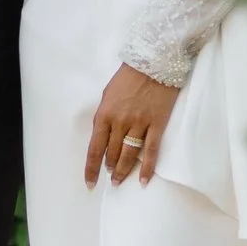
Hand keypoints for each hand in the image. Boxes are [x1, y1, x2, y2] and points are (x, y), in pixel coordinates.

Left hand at [86, 61, 180, 188]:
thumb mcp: (107, 94)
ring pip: (129, 155)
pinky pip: (151, 151)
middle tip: (110, 177)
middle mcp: (120, 122)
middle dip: (109, 168)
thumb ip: (104, 116)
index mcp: (104, 114)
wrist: (153, 62)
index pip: (94, 148)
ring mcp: (139, 124)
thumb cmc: (128, 77)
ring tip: (119, 181)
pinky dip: (147, 168)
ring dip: (123, 171)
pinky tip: (143, 181)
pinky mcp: (156, 125)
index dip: (91, 169)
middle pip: (112, 154)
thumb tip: (103, 136)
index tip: (90, 183)